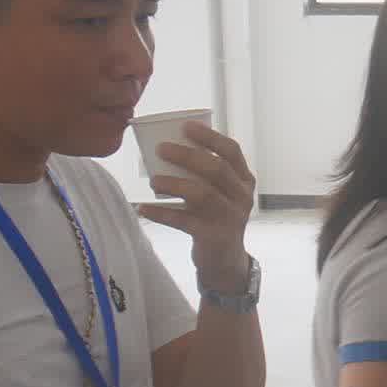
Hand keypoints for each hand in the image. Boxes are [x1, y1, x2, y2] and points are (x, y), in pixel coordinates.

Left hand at [135, 121, 259, 268]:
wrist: (225, 260)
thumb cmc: (216, 217)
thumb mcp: (221, 194)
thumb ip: (206, 174)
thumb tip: (168, 145)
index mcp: (244, 181)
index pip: (232, 151)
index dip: (209, 137)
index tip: (186, 126)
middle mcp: (241, 197)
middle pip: (216, 169)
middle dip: (187, 156)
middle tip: (161, 149)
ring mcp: (230, 218)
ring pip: (202, 194)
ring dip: (174, 184)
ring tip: (153, 181)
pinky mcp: (214, 237)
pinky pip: (184, 221)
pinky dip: (161, 214)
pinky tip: (142, 208)